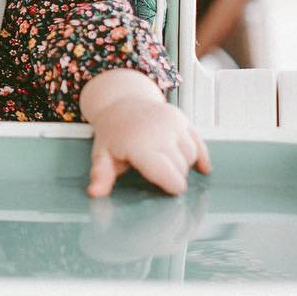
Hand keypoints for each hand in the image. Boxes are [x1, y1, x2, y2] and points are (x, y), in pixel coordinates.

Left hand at [79, 70, 210, 197]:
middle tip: (158, 173)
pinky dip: (201, 156)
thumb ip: (101, 175)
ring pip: (192, 155)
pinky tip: (202, 168)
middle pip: (181, 168)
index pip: (169, 176)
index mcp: (140, 146)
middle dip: (174, 176)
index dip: (171, 187)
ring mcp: (173, 124)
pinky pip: (199, 142)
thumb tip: (95, 193)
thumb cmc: (112, 134)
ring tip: (165, 161)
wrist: (121, 102)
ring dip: (184, 164)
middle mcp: (160, 133)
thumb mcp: (102, 155)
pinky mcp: (182, 118)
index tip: (167, 192)